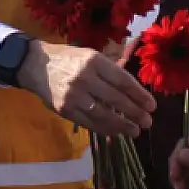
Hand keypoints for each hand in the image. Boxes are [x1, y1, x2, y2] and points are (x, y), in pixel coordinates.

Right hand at [17, 40, 155, 138]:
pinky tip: (116, 132)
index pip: (123, 81)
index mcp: (94, 61)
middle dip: (135, 113)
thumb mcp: (91, 56)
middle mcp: (85, 78)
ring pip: (104, 115)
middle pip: (116, 99)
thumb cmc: (70, 59)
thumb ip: (111, 71)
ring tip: (135, 131)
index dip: (139, 95)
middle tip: (148, 122)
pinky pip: (89, 123)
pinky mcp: (65, 110)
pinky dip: (105, 129)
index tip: (152, 106)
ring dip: (122, 125)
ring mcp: (74, 96)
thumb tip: (135, 90)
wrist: (37, 65)